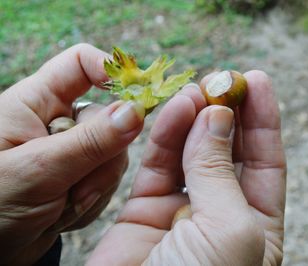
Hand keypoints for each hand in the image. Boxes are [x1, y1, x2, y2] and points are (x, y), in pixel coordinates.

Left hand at [0, 44, 144, 263]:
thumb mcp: (38, 172)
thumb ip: (90, 142)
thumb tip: (136, 111)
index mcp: (34, 104)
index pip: (79, 65)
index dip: (111, 72)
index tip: (138, 96)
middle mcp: (55, 122)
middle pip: (108, 117)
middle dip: (102, 158)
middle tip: (79, 190)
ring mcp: (70, 150)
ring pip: (114, 151)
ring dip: (96, 184)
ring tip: (62, 208)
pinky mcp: (79, 174)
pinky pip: (108, 178)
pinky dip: (93, 199)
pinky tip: (63, 214)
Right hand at [88, 71, 285, 264]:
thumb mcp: (229, 229)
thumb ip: (220, 171)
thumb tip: (217, 117)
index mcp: (256, 227)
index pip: (267, 162)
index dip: (263, 120)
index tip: (256, 81)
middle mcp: (221, 216)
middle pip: (229, 151)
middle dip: (228, 112)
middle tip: (222, 77)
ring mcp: (182, 212)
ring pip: (191, 152)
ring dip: (193, 118)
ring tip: (193, 89)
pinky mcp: (144, 209)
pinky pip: (159, 163)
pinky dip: (165, 135)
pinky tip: (172, 110)